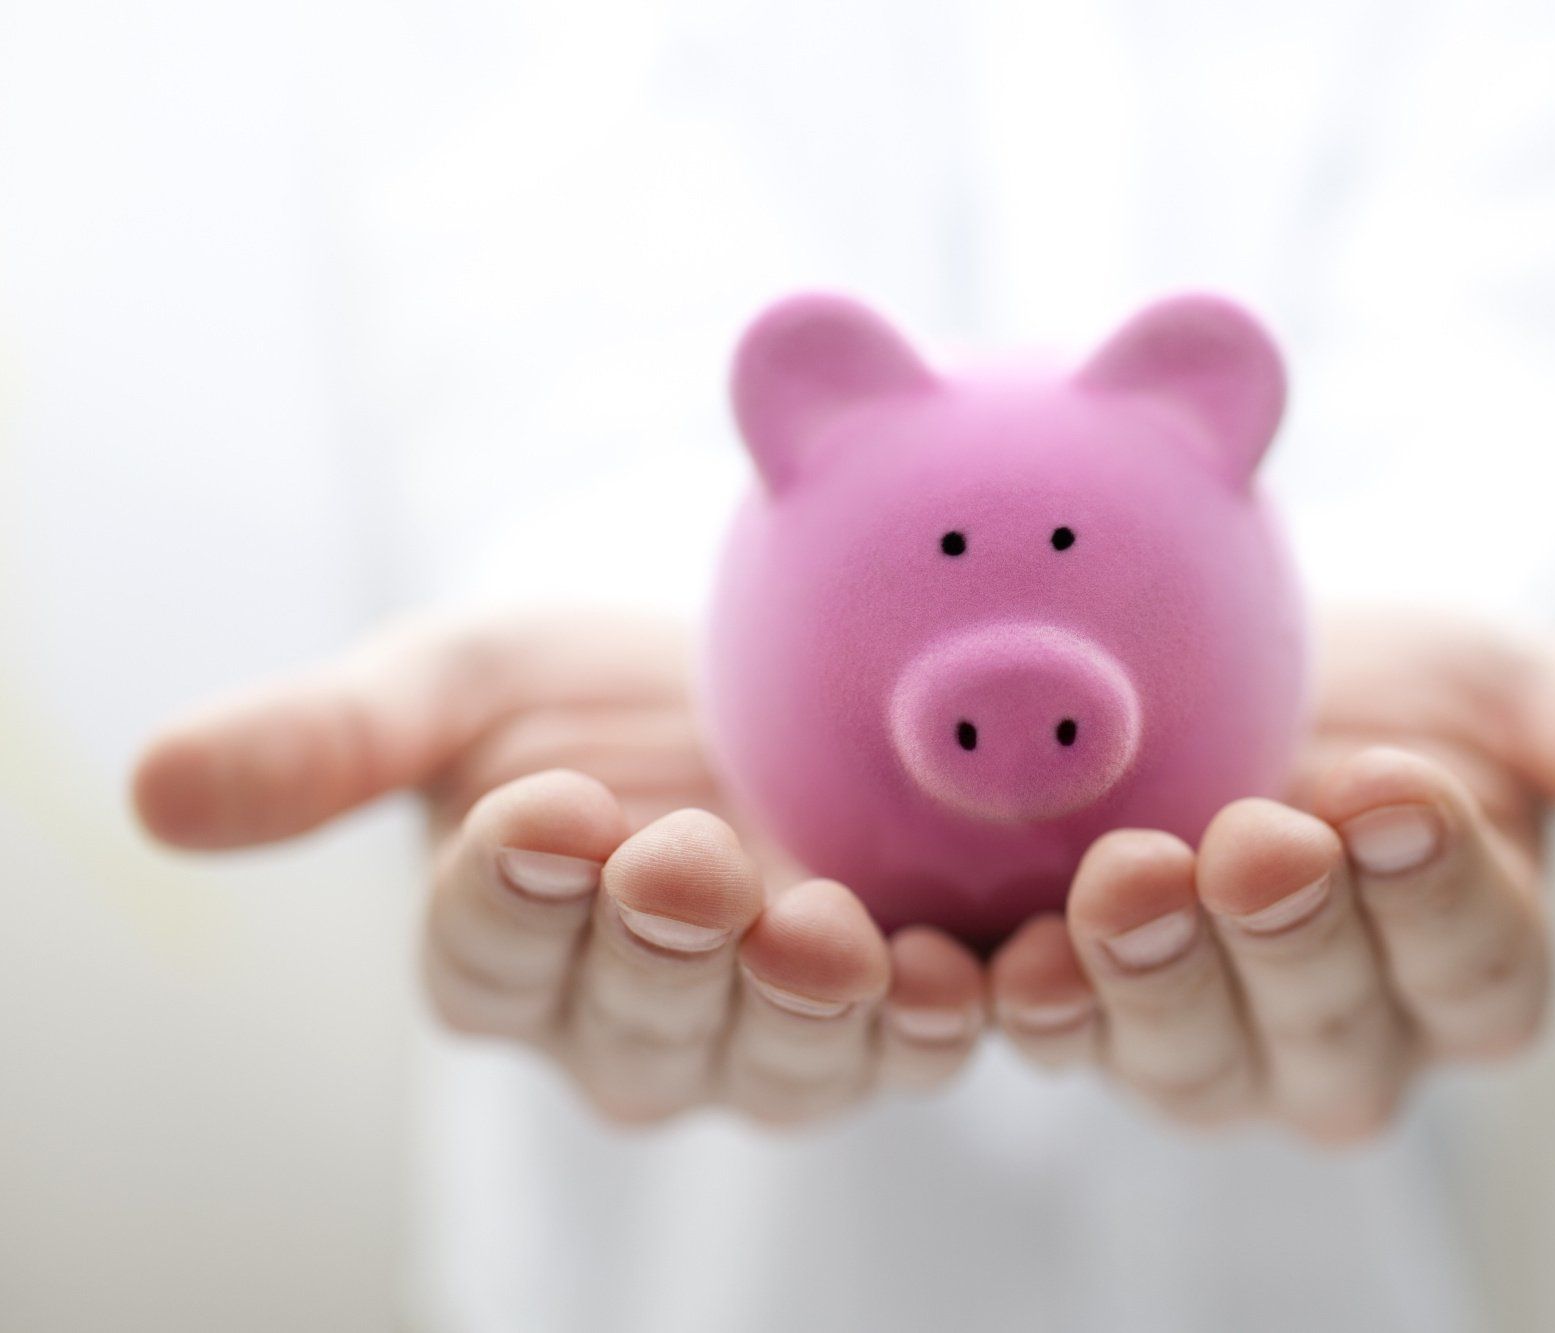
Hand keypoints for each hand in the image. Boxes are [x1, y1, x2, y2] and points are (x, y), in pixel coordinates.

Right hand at [133, 611, 988, 1126]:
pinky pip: (918, 1041)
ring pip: (777, 1061)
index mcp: (506, 949)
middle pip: (635, 1026)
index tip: (536, 809)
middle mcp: (630, 1020)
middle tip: (679, 857)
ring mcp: (767, 1027)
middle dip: (656, 949)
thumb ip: (332, 737)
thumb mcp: (457, 678)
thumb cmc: (584, 688)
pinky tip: (972, 969)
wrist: (754, 669)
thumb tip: (156, 788)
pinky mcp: (895, 1004)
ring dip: (802, 1004)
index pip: (484, 955)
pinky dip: (945, 1016)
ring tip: (821, 923)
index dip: (505, 895)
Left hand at [985, 606, 1554, 1141]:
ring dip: (1155, 978)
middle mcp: (1342, 1034)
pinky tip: (1009, 961)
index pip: (1476, 968)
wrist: (1220, 656)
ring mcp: (1205, 1042)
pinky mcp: (1084, 1015)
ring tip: (1129, 877)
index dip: (1440, 889)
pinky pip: (1059, 1042)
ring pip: (1191, 1061)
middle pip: (1329, 1033)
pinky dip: (1037, 1009)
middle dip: (1294, 940)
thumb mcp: (1509, 685)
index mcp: (1468, 967)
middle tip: (1260, 834)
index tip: (1398, 785)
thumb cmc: (1383, 686)